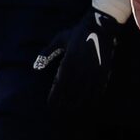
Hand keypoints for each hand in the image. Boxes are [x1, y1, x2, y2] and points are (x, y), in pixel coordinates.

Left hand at [35, 3, 124, 122]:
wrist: (100, 26)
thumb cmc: (77, 33)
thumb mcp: (59, 40)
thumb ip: (47, 53)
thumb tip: (35, 66)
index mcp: (68, 63)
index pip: (59, 86)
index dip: (54, 98)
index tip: (50, 105)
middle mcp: (80, 70)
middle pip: (70, 93)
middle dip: (64, 104)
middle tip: (59, 113)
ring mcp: (93, 72)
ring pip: (84, 94)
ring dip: (78, 104)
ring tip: (72, 112)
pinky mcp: (104, 72)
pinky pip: (98, 89)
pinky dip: (93, 98)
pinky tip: (89, 104)